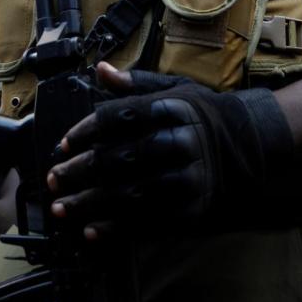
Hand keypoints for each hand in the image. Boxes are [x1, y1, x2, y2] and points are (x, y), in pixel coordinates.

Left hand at [45, 64, 293, 240]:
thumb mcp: (174, 90)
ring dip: (91, 203)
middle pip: (121, 157)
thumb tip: (101, 70)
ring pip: (131, 193)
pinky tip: (91, 231)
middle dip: (81, 171)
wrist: (249, 145)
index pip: (120, 117)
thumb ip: (135, 84)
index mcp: (173, 108)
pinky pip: (148, 221)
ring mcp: (188, 178)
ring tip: (62, 209)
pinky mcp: (192, 208)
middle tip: (53, 179)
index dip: (86, 132)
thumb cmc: (201, 116)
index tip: (62, 146)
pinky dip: (116, 228)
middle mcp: (181, 141)